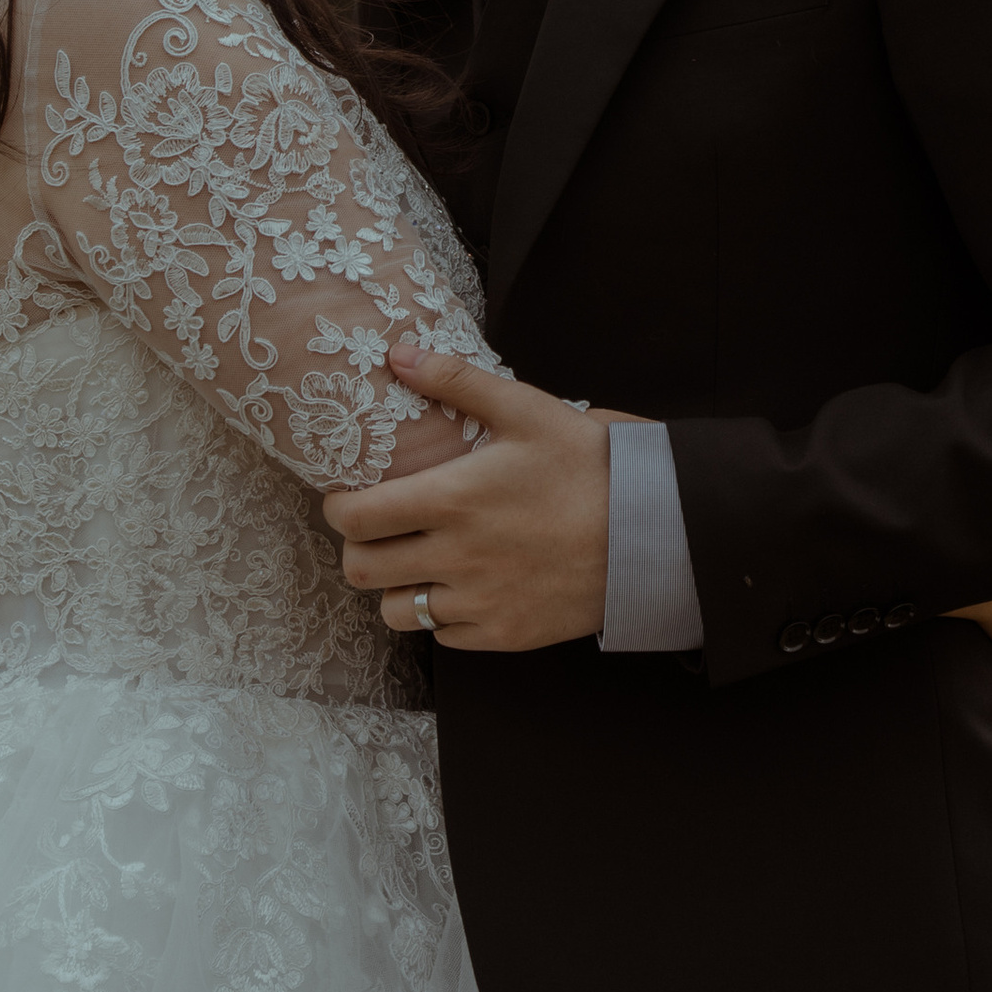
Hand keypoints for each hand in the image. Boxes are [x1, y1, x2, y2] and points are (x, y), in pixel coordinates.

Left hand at [319, 345, 616, 649]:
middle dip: (358, 548)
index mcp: (452, 500)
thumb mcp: (526, 409)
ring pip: (397, 613)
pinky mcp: (505, 634)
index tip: (346, 497)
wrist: (654, 532)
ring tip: (415, 561)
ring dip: (395, 587)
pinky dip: (441, 615)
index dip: (338, 508)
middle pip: (362, 571)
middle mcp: (456, 559)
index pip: (356, 519)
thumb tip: (398, 354)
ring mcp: (480, 603)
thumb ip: (457, 380)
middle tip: (375, 529)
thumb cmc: (589, 465)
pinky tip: (461, 584)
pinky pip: (444, 637)